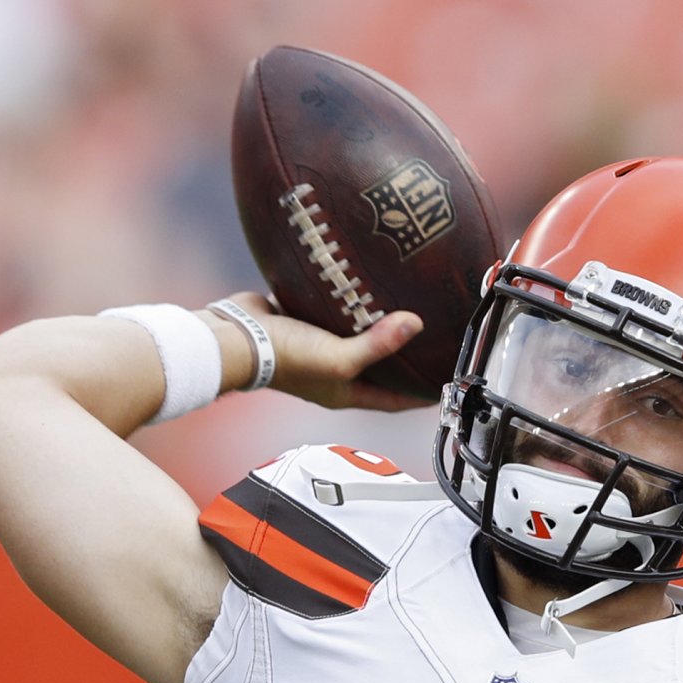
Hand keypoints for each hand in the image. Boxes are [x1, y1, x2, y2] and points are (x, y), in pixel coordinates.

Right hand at [202, 292, 431, 411]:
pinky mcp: (306, 322)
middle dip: (404, 358)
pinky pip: (337, 313)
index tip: (444, 382)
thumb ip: (377, 345)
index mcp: (344, 391)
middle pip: (379, 367)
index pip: (393, 400)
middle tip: (432, 340)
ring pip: (358, 336)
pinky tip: (367, 283)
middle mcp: (334, 371)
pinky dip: (353, 302)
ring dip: (379, 325)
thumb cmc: (284, 359)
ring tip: (406, 306)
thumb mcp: (338, 359)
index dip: (419, 394)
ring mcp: (320, 346)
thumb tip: (415, 325)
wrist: (238, 337)